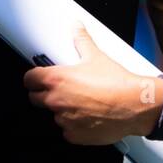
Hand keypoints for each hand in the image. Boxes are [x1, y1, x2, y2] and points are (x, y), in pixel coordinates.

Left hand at [23, 26, 161, 144]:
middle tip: (63, 90)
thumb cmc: (116, 82)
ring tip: (81, 104)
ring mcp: (63, 120)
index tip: (38, 79)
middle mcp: (55, 100)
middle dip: (45, 94)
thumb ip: (82, 40)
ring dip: (62, 110)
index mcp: (56, 79)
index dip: (34, 78)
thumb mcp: (96, 56)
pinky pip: (67, 131)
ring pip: (54, 115)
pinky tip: (87, 117)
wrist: (134, 105)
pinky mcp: (73, 135)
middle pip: (36, 99)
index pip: (29, 79)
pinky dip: (74, 126)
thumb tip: (76, 27)